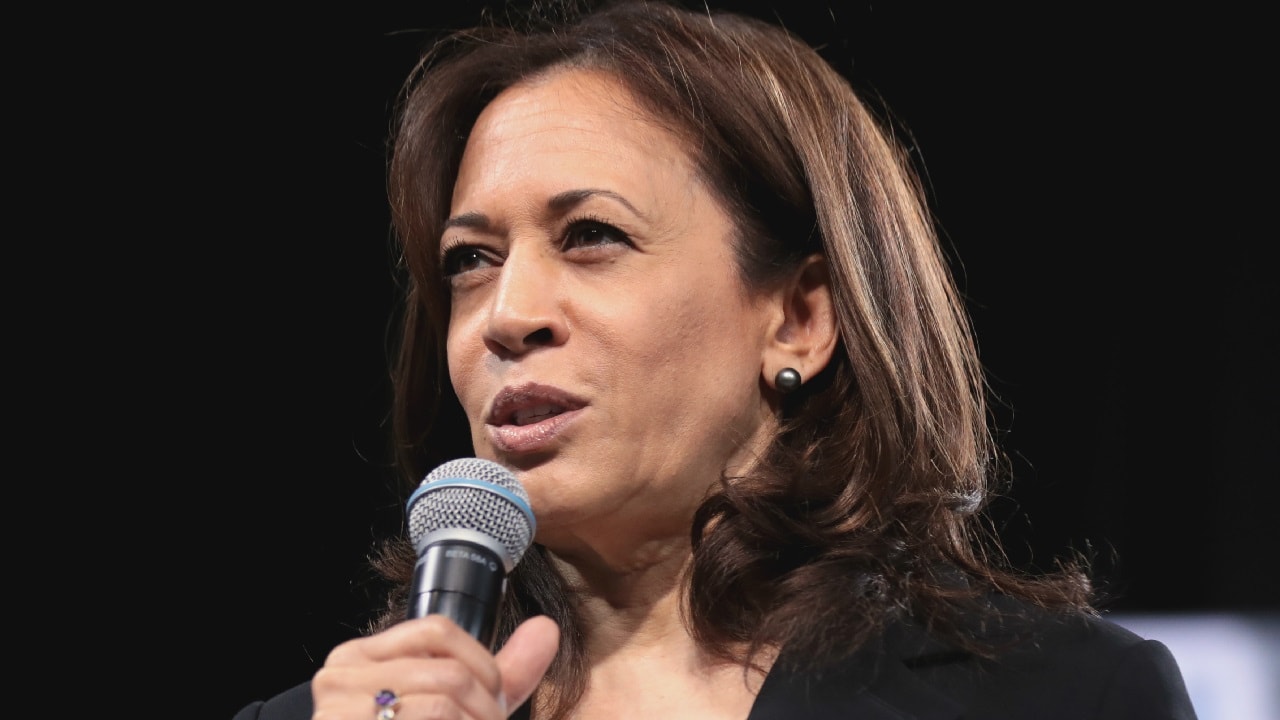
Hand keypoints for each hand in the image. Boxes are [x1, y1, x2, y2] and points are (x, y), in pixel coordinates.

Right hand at [311, 615, 559, 718]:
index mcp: (359, 660)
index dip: (483, 663)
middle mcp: (339, 679)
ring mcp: (338, 713)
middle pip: (449, 670)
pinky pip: (433, 716)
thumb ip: (499, 674)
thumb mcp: (455, 711)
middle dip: (488, 707)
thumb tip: (546, 628)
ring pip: (444, 699)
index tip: (494, 697)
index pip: (436, 630)